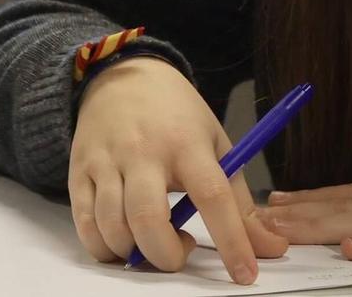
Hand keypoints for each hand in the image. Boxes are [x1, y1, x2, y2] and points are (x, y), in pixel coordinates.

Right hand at [70, 57, 288, 281]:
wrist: (123, 77)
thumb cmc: (178, 117)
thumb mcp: (217, 144)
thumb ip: (241, 201)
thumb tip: (272, 246)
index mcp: (187, 142)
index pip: (213, 196)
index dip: (231, 240)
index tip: (245, 274)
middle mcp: (144, 152)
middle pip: (150, 219)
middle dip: (167, 255)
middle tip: (181, 252)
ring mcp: (107, 162)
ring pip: (113, 228)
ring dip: (135, 254)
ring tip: (154, 241)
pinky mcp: (79, 173)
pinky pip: (85, 227)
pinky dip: (105, 248)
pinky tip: (124, 240)